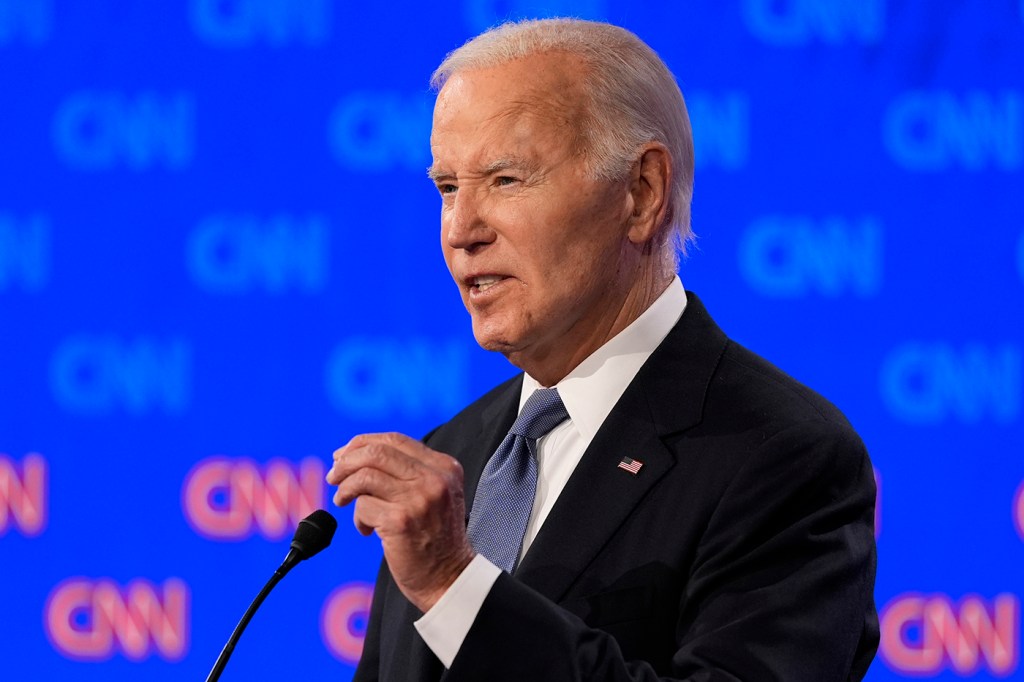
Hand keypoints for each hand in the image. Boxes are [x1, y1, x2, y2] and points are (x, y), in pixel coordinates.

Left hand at [327, 432, 475, 611]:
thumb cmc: (435, 538)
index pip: (395, 440)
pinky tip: (366, 529)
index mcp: (444, 467)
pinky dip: (358, 517)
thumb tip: (354, 454)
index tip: (343, 454)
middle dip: (346, 461)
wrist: (449, 578)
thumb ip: (408, 472)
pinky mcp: (400, 521)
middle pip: (376, 453)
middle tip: (332, 476)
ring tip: (342, 501)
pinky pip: (362, 506)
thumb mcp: (436, 495)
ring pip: (364, 476)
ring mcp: (418, 499)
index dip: (363, 443)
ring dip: (345, 488)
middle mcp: (435, 478)